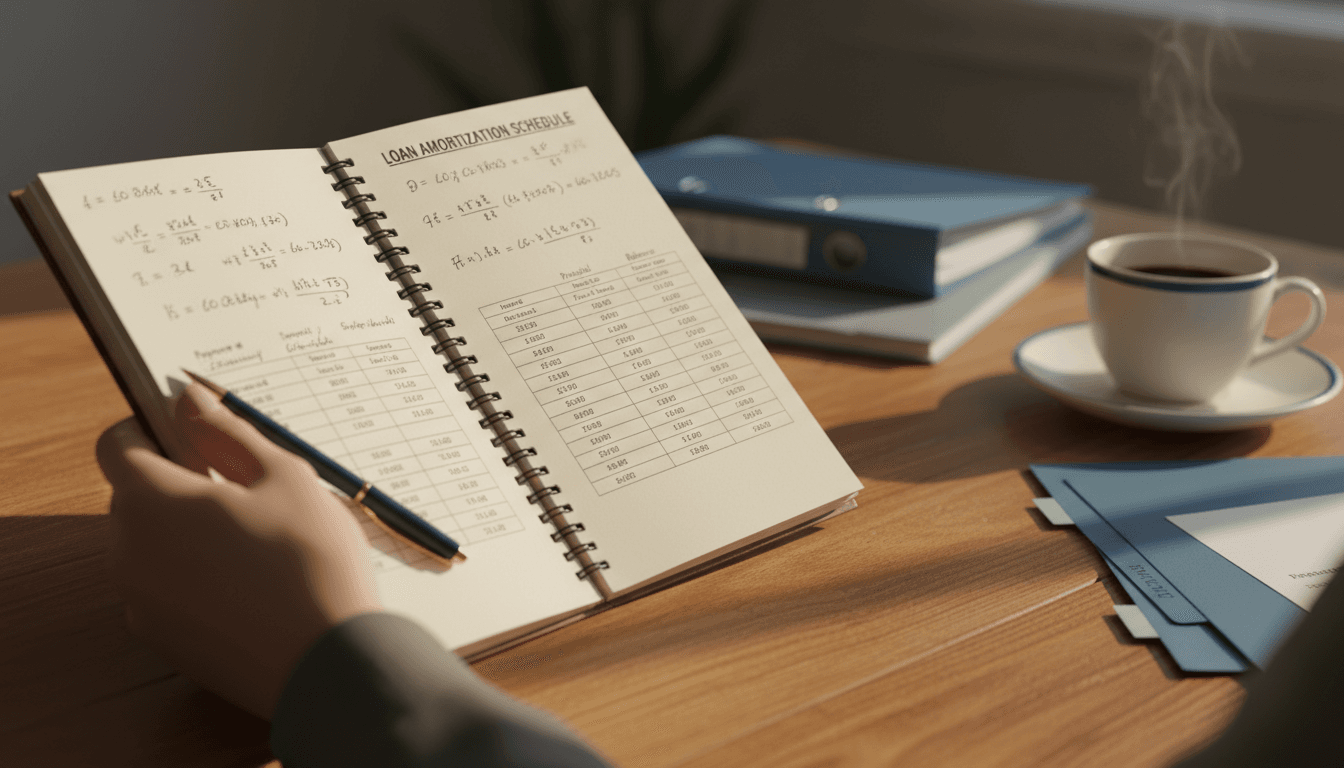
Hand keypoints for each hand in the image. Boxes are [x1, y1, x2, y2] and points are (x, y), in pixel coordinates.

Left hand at [96, 383, 381, 718]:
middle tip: (249, 487)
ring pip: (153, 543)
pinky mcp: (163, 638)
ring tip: (260, 539)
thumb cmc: (311, 561)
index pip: (117, 445)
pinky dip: (198, 574)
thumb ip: (227, 433)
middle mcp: (128, 552)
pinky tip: (254, 582)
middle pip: (136, 495)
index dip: (153, 428)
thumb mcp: (284, 477)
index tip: (198, 434)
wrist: (329, 663)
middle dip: (181, 481)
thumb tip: (189, 400)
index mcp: (150, 502)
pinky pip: (167, 587)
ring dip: (190, 530)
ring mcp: (141, 602)